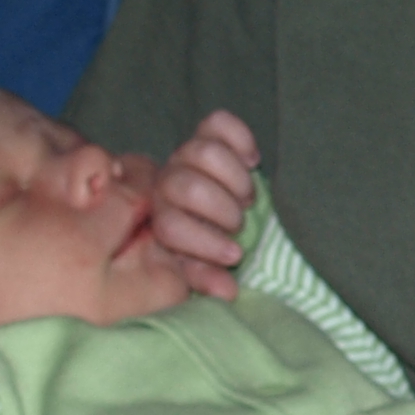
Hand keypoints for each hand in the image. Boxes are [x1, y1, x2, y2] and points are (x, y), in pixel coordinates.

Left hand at [151, 108, 259, 297]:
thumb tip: (228, 292)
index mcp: (162, 218)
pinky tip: (252, 160)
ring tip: (247, 196)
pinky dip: (241, 140)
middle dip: (223, 210)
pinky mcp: (207, 131)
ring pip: (205, 153)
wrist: (217, 206)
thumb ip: (210, 276)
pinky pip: (220, 123)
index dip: (205, 243)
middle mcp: (167, 183)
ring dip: (235, 179)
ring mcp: (185, 154)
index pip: (170, 226)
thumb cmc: (210, 240)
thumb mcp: (204, 263)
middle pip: (189, 186)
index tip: (234, 254)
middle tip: (239, 222)